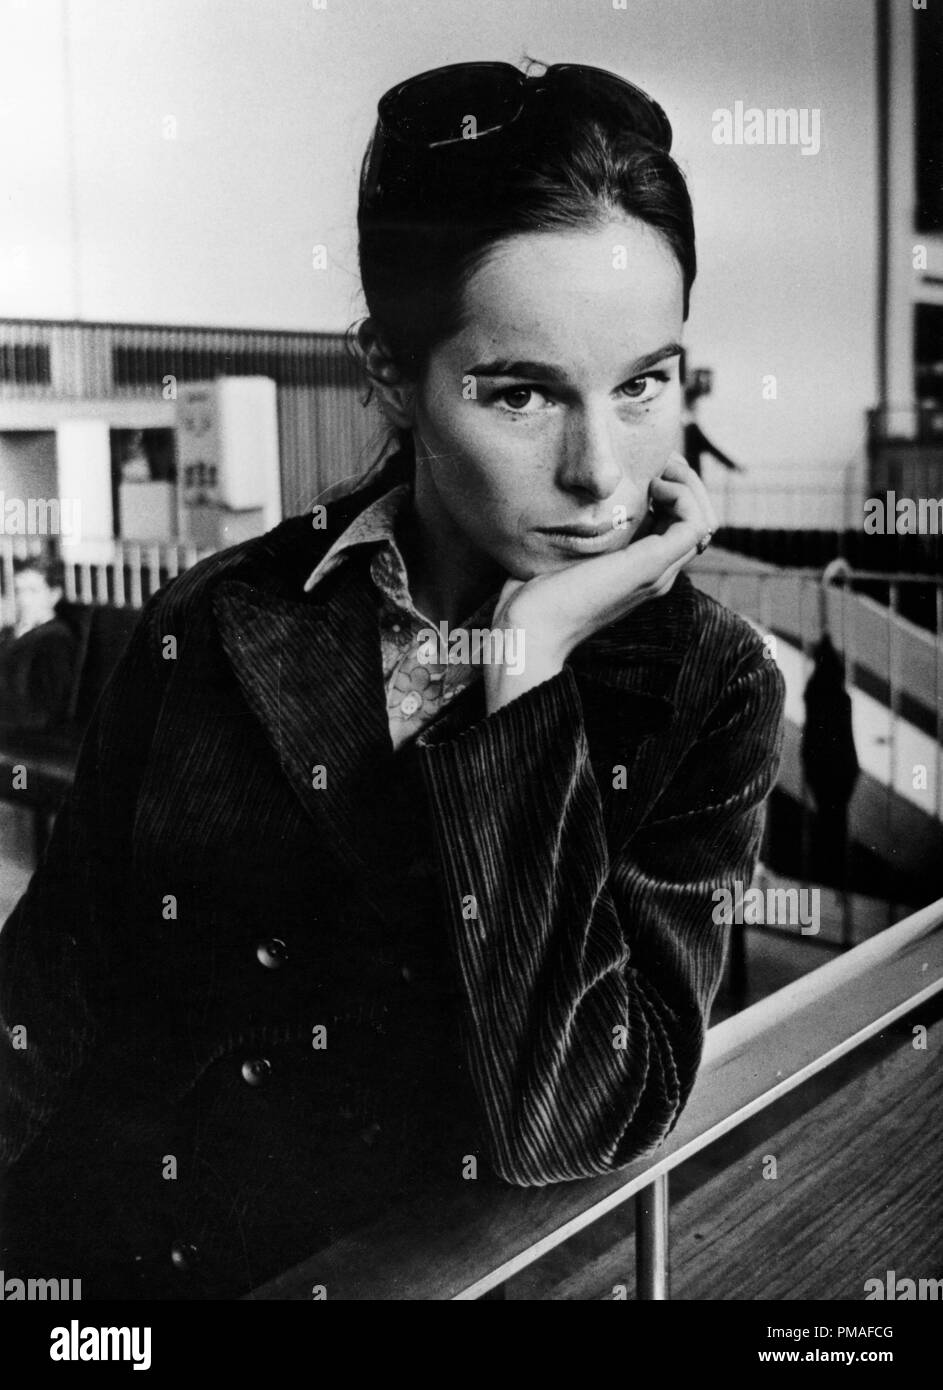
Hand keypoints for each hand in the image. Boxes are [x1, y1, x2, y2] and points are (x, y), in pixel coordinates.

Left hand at [485, 453, 717, 713]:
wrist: (529, 627)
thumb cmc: (532, 595)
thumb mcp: (560, 554)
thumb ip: (575, 534)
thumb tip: (567, 505)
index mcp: (638, 570)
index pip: (678, 525)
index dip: (670, 490)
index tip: (643, 469)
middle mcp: (656, 573)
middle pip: (698, 521)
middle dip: (684, 482)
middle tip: (657, 463)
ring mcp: (657, 572)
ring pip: (704, 521)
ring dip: (688, 486)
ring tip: (658, 472)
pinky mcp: (650, 566)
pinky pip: (695, 525)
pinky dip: (683, 497)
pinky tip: (654, 487)